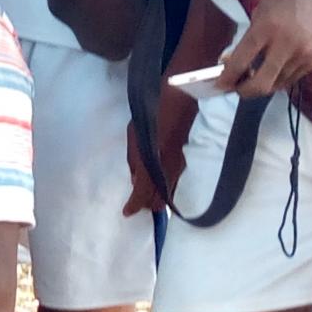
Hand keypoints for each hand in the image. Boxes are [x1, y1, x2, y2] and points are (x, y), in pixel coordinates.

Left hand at [122, 97, 194, 216]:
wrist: (180, 99)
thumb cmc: (152, 114)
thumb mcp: (134, 137)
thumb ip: (134, 161)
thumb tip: (135, 181)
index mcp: (152, 164)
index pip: (142, 195)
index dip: (134, 206)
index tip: (127, 212)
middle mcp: (168, 170)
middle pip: (158, 200)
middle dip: (146, 205)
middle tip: (135, 204)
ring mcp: (179, 167)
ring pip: (168, 194)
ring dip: (156, 199)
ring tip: (144, 197)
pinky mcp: (185, 162)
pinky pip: (174, 184)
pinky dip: (165, 190)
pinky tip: (157, 186)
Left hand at [219, 0, 311, 97]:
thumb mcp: (263, 8)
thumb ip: (249, 36)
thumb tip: (233, 59)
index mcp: (267, 28)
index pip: (241, 62)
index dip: (227, 78)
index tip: (220, 84)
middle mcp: (286, 45)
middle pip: (260, 84)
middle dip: (244, 91)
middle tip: (236, 87)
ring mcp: (304, 55)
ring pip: (277, 85)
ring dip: (262, 85)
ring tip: (253, 78)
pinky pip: (292, 79)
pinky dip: (278, 79)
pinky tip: (272, 72)